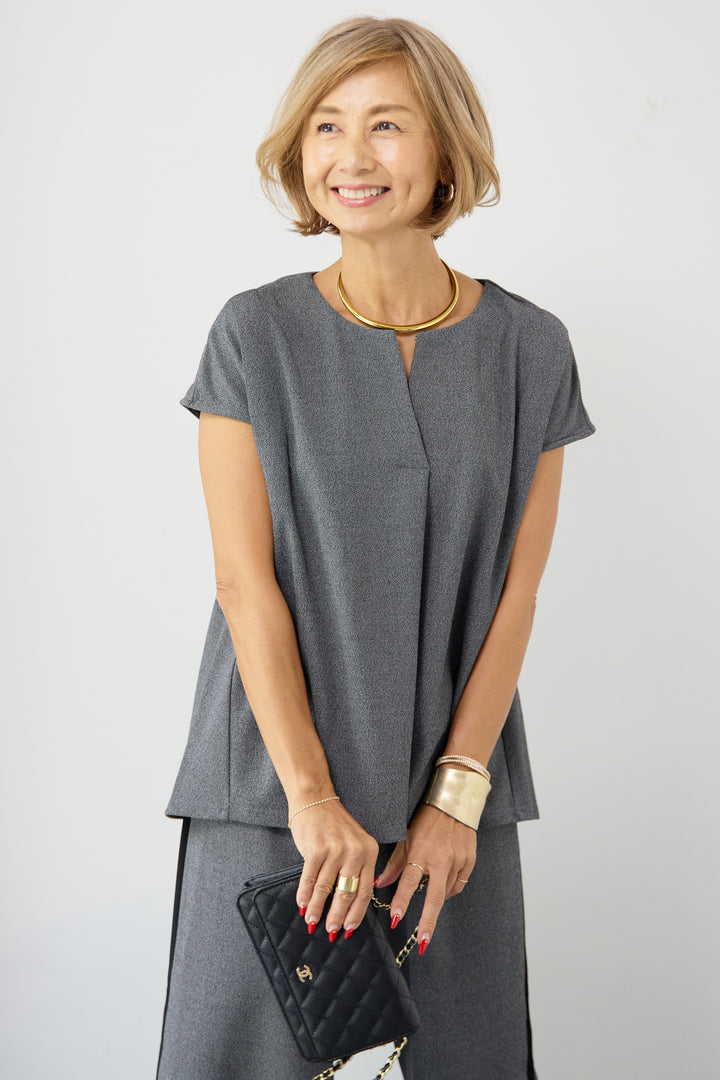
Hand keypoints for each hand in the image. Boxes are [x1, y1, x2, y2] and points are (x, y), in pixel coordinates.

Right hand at [290, 798, 378, 941]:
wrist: (315, 799)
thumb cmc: (334, 824)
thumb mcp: (355, 842)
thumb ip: (356, 868)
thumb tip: (348, 904)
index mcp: (369, 851)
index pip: (365, 890)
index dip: (357, 913)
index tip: (350, 929)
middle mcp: (355, 851)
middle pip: (347, 893)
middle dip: (338, 917)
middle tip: (331, 932)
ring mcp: (335, 850)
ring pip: (326, 889)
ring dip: (317, 909)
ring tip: (312, 923)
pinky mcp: (316, 848)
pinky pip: (310, 879)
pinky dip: (305, 895)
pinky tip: (302, 905)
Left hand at [374, 802, 475, 954]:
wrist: (453, 801)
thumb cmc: (426, 818)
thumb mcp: (406, 836)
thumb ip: (395, 863)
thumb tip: (381, 883)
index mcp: (421, 851)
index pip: (409, 882)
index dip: (402, 901)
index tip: (396, 919)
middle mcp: (441, 858)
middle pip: (435, 897)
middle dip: (428, 921)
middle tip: (423, 942)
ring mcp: (458, 860)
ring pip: (447, 891)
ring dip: (437, 898)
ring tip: (431, 890)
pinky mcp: (470, 860)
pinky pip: (459, 883)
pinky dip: (450, 886)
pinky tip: (444, 880)